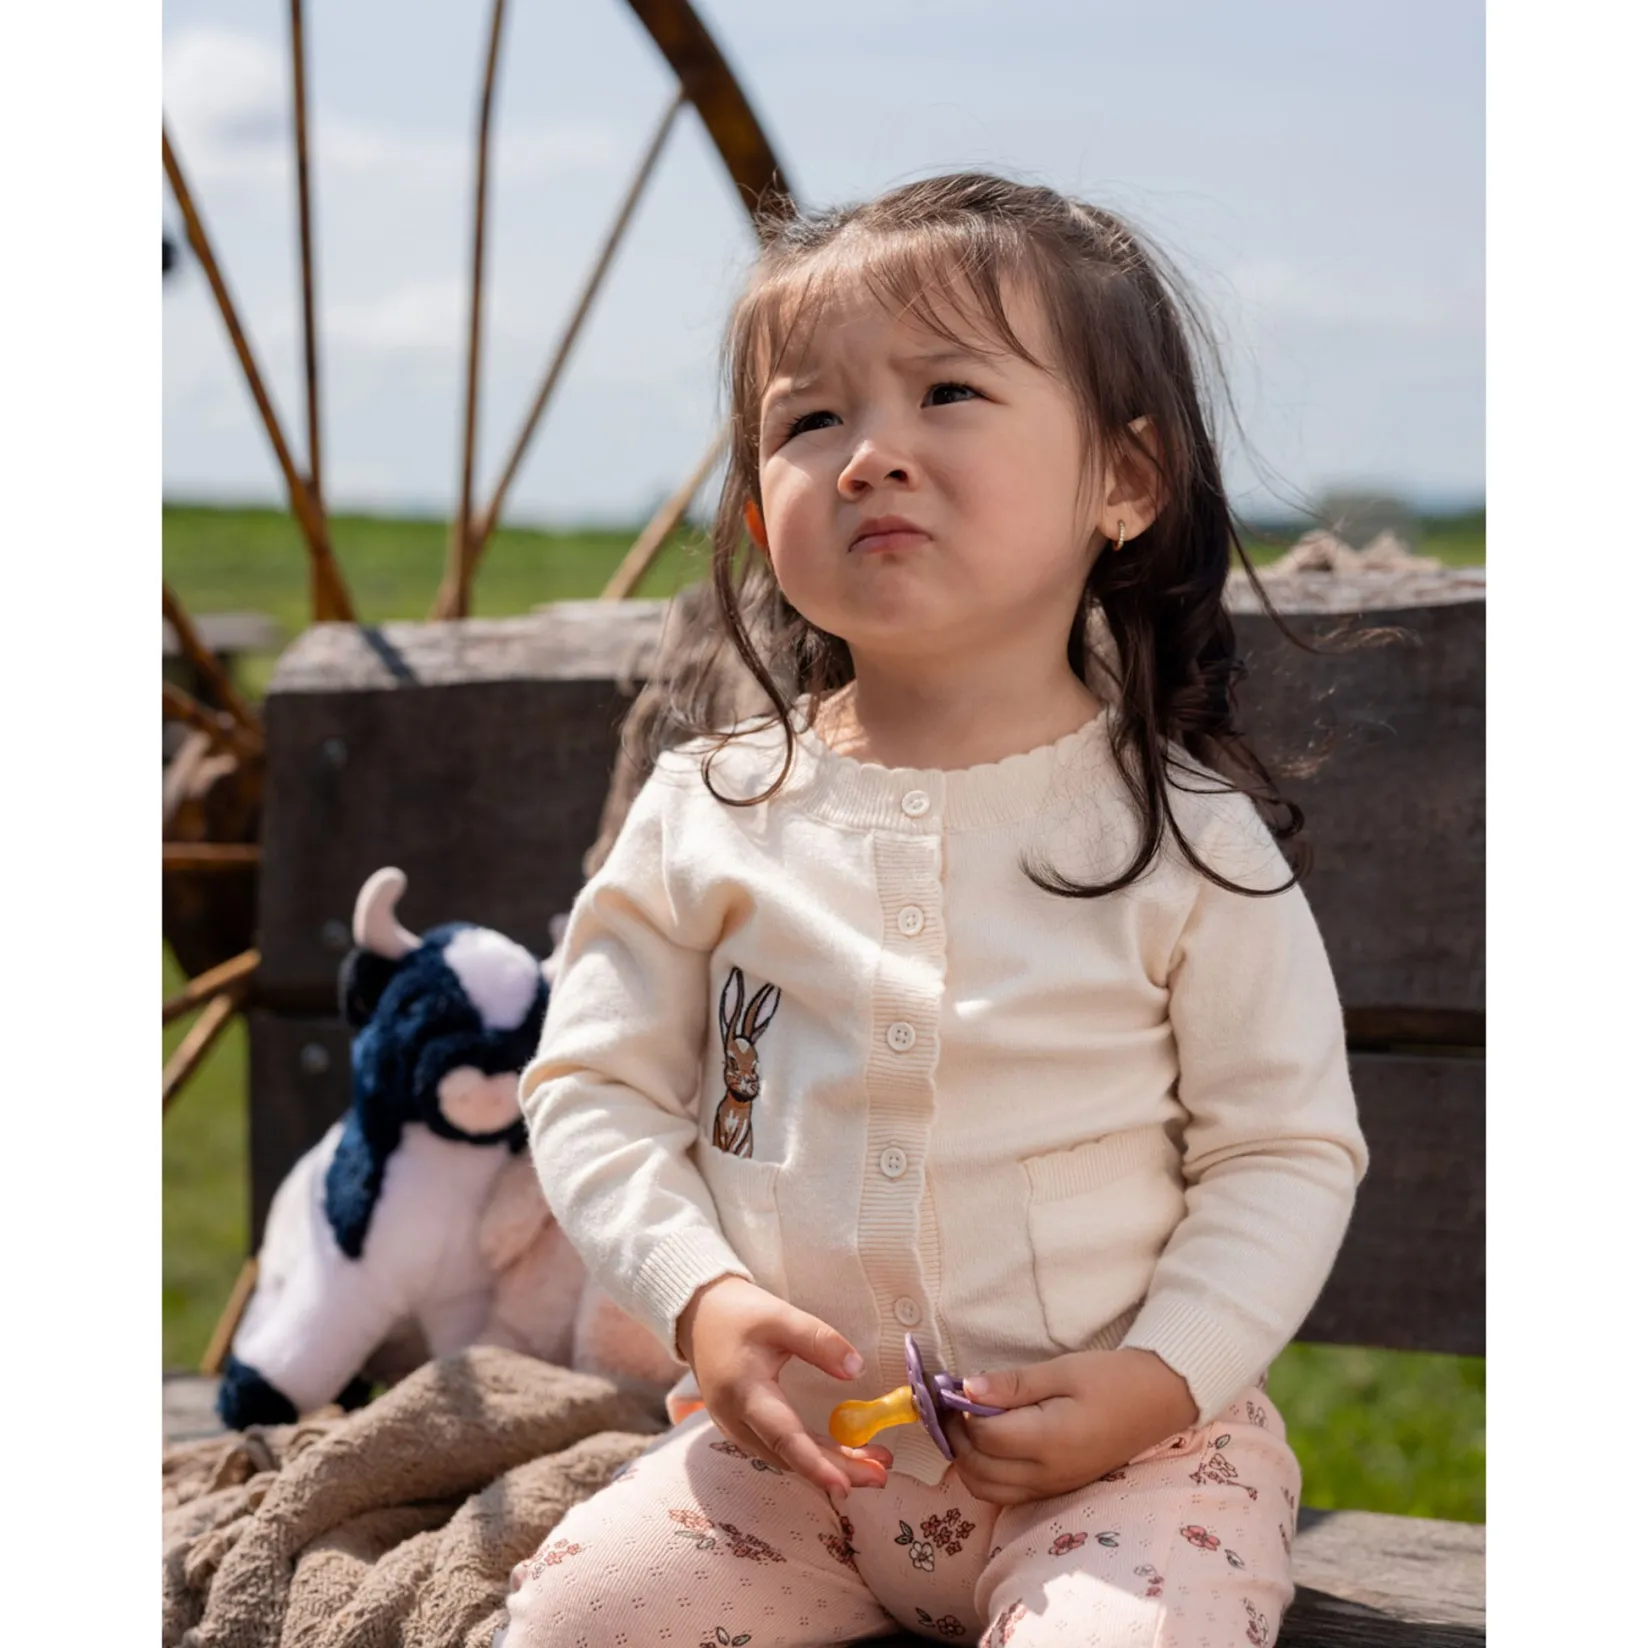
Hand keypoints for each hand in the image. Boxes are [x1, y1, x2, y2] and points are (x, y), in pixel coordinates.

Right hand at [677, 1275, 892, 1503]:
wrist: (698, 1316)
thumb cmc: (737, 1314)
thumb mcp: (780, 1316)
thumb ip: (819, 1340)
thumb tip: (856, 1370)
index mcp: (745, 1392)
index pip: (784, 1436)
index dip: (815, 1465)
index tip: (844, 1484)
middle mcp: (738, 1420)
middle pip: (791, 1456)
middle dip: (838, 1470)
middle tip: (881, 1475)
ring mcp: (738, 1427)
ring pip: (787, 1456)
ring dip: (829, 1464)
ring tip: (874, 1464)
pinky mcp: (744, 1426)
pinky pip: (780, 1448)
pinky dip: (812, 1455)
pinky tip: (841, 1453)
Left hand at [946, 1347, 1198, 1505]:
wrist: (1158, 1401)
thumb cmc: (1112, 1379)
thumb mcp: (1062, 1370)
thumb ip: (1012, 1385)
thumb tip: (965, 1389)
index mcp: (1049, 1441)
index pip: (983, 1437)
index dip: (959, 1411)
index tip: (950, 1386)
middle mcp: (1048, 1474)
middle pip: (977, 1470)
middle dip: (955, 1438)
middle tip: (950, 1404)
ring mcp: (1053, 1488)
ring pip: (987, 1490)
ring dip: (966, 1460)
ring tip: (966, 1422)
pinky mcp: (1057, 1490)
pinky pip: (1007, 1493)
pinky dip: (986, 1473)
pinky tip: (990, 1442)